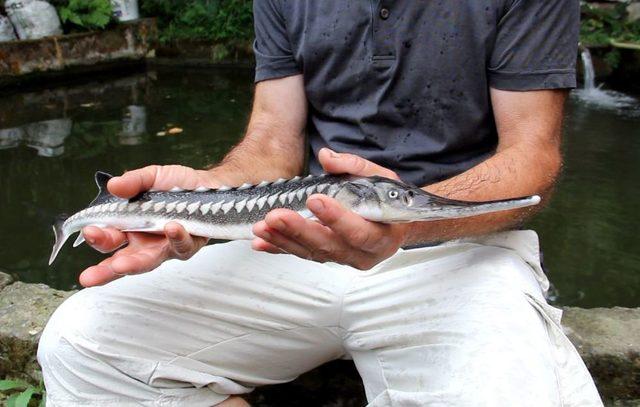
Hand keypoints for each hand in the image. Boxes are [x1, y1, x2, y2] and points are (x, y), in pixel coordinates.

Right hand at [79, 165, 217, 286]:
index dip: (97, 238)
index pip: (107, 239)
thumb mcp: (151, 177)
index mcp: (130, 228)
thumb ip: (133, 181)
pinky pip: (182, 246)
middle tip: (90, 276)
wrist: (208, 185)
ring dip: (134, 263)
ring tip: (122, 264)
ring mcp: (166, 247)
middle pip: (122, 261)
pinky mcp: (189, 245)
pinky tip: (172, 228)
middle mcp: (145, 243)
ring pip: (149, 261)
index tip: (88, 231)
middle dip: (105, 270)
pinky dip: (176, 237)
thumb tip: (114, 185)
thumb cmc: (176, 186)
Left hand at [252, 148, 408, 269]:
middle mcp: (363, 254)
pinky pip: (301, 254)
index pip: (359, 232)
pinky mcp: (327, 258)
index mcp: (382, 235)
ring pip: (311, 253)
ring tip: (262, 227)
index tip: (314, 199)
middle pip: (329, 246)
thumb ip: (354, 166)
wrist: (396, 223)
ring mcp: (343, 258)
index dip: (336, 218)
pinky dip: (279, 248)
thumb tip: (327, 157)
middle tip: (276, 216)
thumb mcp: (380, 177)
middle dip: (300, 230)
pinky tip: (260, 243)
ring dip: (283, 240)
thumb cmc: (389, 200)